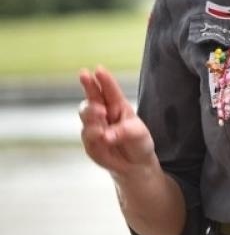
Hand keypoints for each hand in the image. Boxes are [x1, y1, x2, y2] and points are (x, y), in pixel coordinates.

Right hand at [78, 66, 157, 180]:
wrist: (135, 164)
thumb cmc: (138, 141)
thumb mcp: (138, 133)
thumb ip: (123, 131)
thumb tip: (105, 135)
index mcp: (117, 105)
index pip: (109, 90)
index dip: (104, 79)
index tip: (98, 69)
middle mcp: (103, 114)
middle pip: (91, 97)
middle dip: (88, 87)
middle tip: (88, 79)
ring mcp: (94, 127)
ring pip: (86, 115)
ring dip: (92, 113)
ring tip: (101, 114)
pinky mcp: (90, 143)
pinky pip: (88, 137)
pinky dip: (94, 135)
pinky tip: (102, 137)